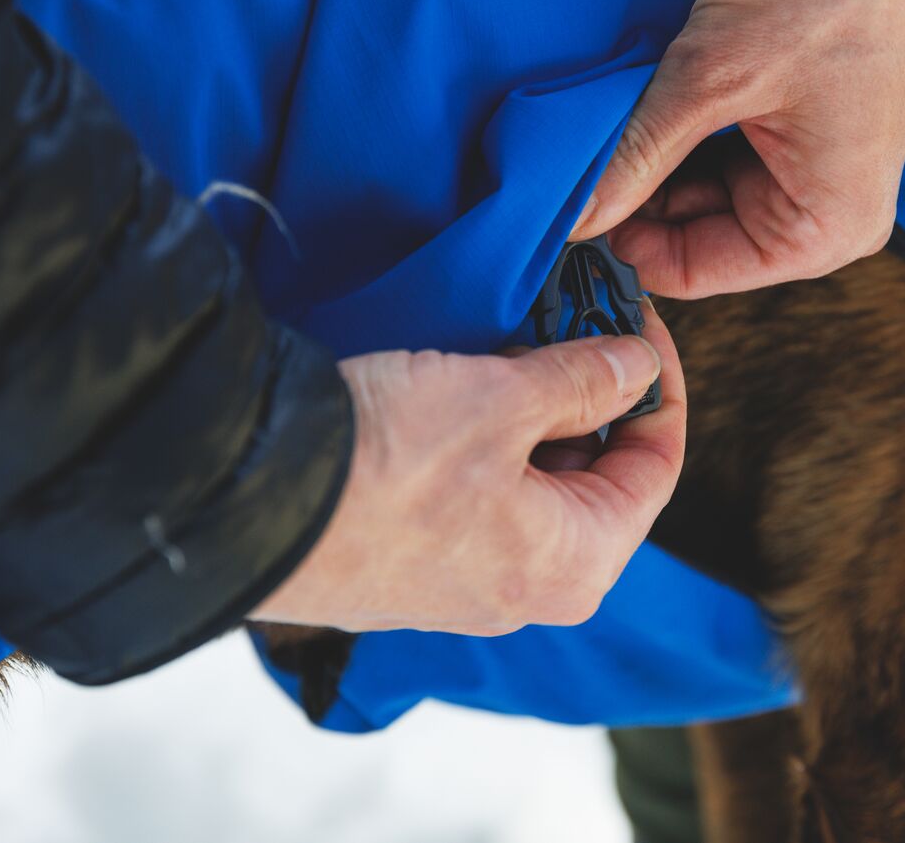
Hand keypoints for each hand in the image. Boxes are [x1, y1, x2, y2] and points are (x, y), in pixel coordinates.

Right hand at [252, 304, 683, 635]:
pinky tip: (467, 378)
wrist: (245, 505)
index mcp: (577, 564)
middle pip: (598, 475)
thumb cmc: (385, 464)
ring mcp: (470, 581)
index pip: (656, 466)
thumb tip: (637, 367)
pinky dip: (488, 434)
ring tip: (520, 334)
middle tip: (577, 315)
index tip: (636, 320)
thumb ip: (583, 382)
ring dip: (537, 406)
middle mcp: (532, 589)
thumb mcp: (502, 400)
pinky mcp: (415, 561)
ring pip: (536, 480)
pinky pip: (482, 492)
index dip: (659, 382)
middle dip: (592, 390)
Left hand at [572, 0, 904, 296]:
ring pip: (697, 178)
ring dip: (653, 140)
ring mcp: (813, 156)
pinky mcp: (796, 109)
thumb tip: (568, 216)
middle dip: (636, 182)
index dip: (620, 235)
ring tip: (618, 91)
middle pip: (693, 227)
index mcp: (827, 227)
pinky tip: (649, 72)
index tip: (557, 191)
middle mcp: (827, 206)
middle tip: (574, 131)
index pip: (690, 269)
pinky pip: (718, 135)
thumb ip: (636, 154)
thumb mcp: (714, 74)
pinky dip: (679, 110)